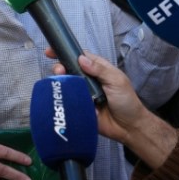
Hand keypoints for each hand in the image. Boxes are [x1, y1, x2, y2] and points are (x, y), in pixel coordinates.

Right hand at [49, 50, 177, 165]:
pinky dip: (63, 99)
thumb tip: (81, 59)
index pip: (80, 57)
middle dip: (60, 68)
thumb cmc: (126, 101)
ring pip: (66, 85)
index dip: (66, 52)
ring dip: (60, 83)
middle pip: (69, 70)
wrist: (128, 127)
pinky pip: (67, 102)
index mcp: (98, 70)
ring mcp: (82, 94)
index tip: (50, 51)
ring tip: (59, 83)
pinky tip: (58, 98)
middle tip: (59, 71)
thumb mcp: (116, 81)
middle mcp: (87, 80)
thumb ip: (100, 69)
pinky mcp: (78, 107)